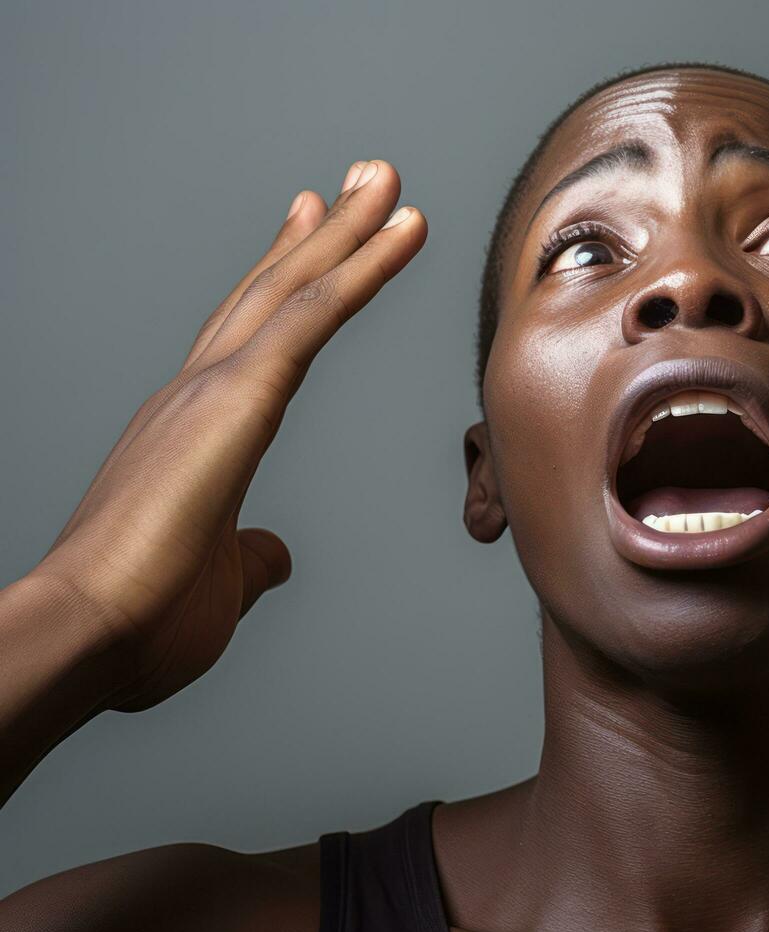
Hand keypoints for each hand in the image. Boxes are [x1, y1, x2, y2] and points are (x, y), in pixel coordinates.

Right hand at [26, 159, 426, 711]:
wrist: (87, 639)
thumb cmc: (140, 626)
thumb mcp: (219, 584)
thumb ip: (250, 560)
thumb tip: (276, 556)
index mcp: (195, 433)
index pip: (251, 340)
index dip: (286, 283)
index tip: (314, 234)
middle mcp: (197, 394)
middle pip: (272, 293)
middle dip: (321, 234)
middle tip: (363, 180)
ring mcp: (211, 390)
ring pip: (295, 288)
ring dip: (347, 228)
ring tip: (386, 176)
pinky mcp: (236, 399)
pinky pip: (315, 316)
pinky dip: (362, 266)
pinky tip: (402, 227)